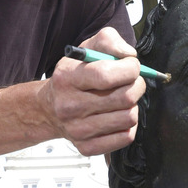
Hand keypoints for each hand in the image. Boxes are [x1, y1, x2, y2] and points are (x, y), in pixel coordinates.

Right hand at [40, 27, 145, 154]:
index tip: (131, 65)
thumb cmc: (73, 76)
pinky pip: (125, 138)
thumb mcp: (86, 49)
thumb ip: (109, 41)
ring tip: (122, 99)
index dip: (129, 68)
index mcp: (66, 78)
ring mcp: (77, 130)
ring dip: (133, 106)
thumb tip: (128, 55)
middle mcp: (69, 106)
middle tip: (132, 82)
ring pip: (129, 118)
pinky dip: (128, 126)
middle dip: (137, 85)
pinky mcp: (87, 147)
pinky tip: (117, 116)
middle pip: (124, 98)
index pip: (106, 74)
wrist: (49, 108)